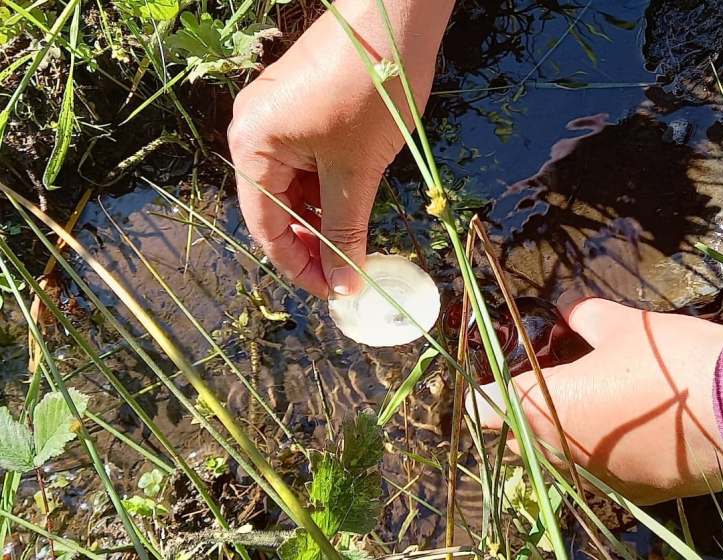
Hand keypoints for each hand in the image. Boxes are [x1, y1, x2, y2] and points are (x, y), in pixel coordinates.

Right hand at [228, 0, 452, 297]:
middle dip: (311, 243)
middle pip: (275, 209)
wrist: (394, 12)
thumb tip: (343, 285)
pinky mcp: (299, 108)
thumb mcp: (356, 171)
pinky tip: (352, 205)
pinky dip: (327, 189)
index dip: (299, 266)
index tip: (333, 292)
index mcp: (252, 146)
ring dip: (322, 217)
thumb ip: (345, 230)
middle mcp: (252, 132)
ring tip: (355, 241)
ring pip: (293, 188)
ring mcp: (275, 118)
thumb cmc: (370, 92)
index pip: (265, 227)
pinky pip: (305, 163)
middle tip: (347, 270)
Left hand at [474, 299, 722, 504]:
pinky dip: (596, 455)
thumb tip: (571, 312)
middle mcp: (557, 451)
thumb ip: (583, 317)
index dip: (483, 392)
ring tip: (585, 405)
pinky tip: (622, 430)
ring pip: (553, 462)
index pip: (484, 408)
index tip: (494, 379)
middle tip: (544, 385)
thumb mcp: (621, 325)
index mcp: (542, 407)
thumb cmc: (667, 359)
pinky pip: (594, 475)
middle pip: (513, 441)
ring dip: (556, 438)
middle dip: (518, 416)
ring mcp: (593, 479)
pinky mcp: (630, 494)